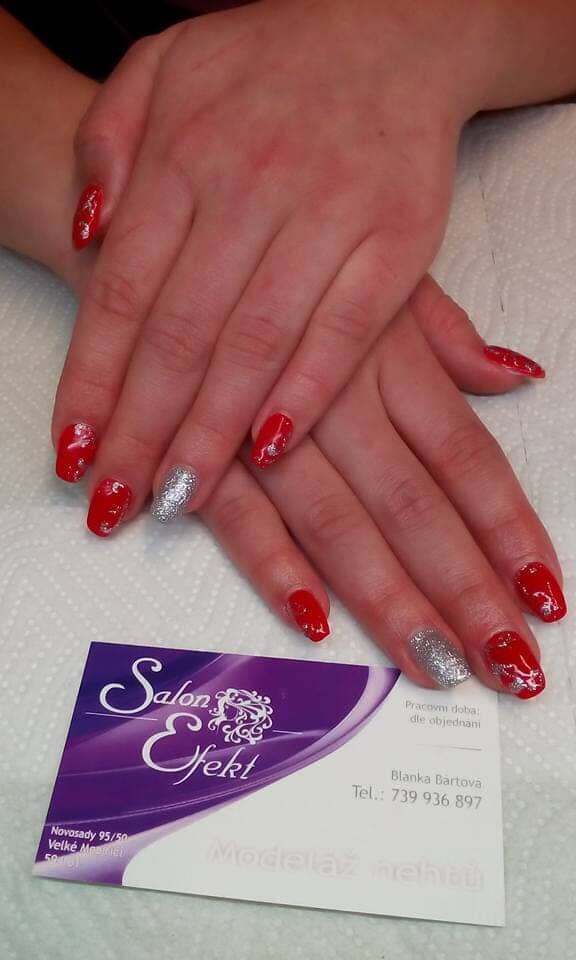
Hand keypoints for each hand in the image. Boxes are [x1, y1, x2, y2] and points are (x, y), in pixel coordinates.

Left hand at [53, 0, 483, 514]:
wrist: (388, 30)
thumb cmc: (265, 64)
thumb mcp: (160, 69)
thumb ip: (107, 144)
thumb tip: (84, 235)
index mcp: (182, 155)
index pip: (122, 295)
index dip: (93, 383)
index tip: (74, 453)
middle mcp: (250, 189)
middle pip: (181, 336)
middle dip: (142, 430)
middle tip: (116, 502)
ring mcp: (328, 217)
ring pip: (257, 346)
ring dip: (213, 433)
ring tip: (177, 497)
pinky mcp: (397, 243)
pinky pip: (347, 334)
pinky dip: (308, 393)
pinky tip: (271, 451)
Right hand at [83, 273, 564, 697]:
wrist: (152, 229)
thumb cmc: (270, 252)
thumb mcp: (368, 268)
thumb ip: (445, 333)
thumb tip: (517, 376)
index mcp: (387, 350)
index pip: (466, 457)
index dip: (509, 530)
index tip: (546, 595)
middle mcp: (335, 393)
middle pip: (414, 505)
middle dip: (465, 589)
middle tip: (510, 664)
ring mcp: (262, 422)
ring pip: (338, 521)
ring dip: (388, 597)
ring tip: (437, 666)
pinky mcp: (195, 443)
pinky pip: (239, 513)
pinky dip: (274, 562)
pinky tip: (313, 618)